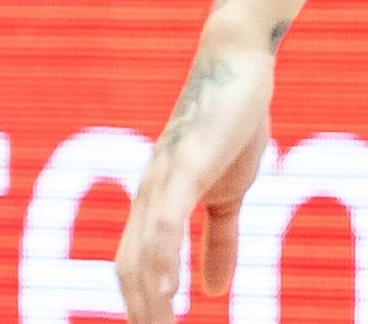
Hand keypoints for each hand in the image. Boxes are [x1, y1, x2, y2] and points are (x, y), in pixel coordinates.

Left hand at [116, 45, 273, 323]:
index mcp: (155, 199)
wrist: (239, 68)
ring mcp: (163, 176)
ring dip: (149, 298)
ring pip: (142, 249)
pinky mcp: (185, 162)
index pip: (131, 264)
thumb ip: (221, 242)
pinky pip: (166, 217)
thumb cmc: (230, 125)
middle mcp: (148, 190)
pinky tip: (171, 289)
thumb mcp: (229, 195)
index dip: (136, 304)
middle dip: (139, 311)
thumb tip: (215, 292)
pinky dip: (164, 257)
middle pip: (128, 266)